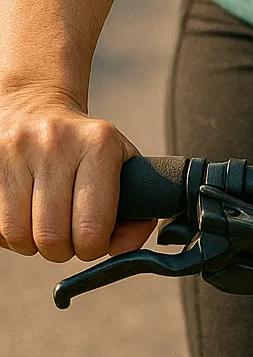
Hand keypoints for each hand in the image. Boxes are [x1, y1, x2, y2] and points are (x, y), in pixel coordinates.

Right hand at [0, 86, 154, 261]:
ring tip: (42, 218)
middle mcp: (56, 141)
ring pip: (17, 237)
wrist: (35, 108)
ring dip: (30, 241)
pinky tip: (20, 210)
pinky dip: (6, 231)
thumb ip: (136, 211)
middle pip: (51, 239)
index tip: (93, 236)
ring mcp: (16, 149)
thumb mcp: (121, 165)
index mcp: (98, 144)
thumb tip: (126, 248)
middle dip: (61, 248)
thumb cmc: (85, 150)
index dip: (93, 247)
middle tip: (66, 231)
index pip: (92, 230)